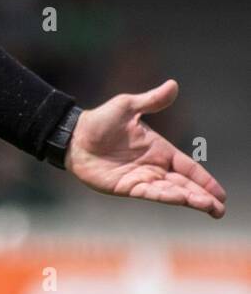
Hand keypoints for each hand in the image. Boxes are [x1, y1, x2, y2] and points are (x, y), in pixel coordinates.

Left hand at [66, 80, 226, 217]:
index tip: (221, 194)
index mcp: (159, 149)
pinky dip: (166, 196)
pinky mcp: (126, 187)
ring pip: (171, 192)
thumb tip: (173, 84)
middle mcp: (153, 166)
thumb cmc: (99, 120)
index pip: (188, 167)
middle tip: (220, 209)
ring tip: (208, 208)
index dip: (205, 180)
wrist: (73, 135)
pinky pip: (150, 193)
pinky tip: (180, 200)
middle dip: (203, 196)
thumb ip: (151, 100)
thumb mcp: (127, 106)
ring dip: (189, 199)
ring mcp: (141, 178)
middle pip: (184, 184)